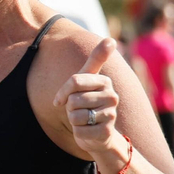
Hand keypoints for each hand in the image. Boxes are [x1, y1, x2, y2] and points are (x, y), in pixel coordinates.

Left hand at [54, 38, 128, 172]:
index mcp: (105, 82)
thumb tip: (111, 39)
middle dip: (70, 108)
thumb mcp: (88, 80)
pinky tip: (87, 131)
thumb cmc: (87, 104)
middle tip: (79, 111)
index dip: (63, 92)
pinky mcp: (106, 133)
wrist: (98, 134)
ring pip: (75, 116)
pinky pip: (79, 131)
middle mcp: (112, 97)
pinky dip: (78, 133)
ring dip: (74, 121)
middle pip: (74, 100)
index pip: (75, 81)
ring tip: (83, 120)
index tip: (61, 99)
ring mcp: (111, 115)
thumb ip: (97, 59)